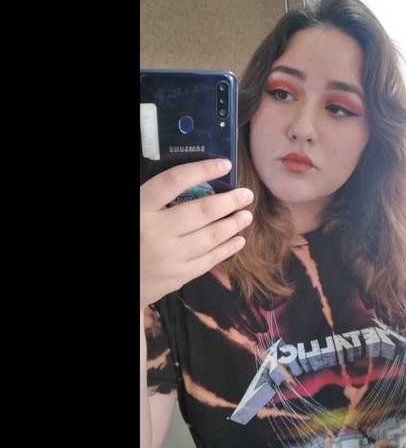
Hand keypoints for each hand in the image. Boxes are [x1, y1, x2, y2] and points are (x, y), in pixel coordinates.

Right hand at [140, 159, 252, 308]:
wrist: (117, 282)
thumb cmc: (129, 236)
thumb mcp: (133, 209)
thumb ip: (154, 196)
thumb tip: (191, 178)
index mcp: (140, 209)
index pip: (174, 182)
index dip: (202, 170)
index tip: (224, 165)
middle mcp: (157, 232)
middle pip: (201, 211)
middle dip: (229, 201)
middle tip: (247, 195)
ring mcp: (170, 256)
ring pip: (211, 236)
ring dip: (233, 224)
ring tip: (246, 216)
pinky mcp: (179, 276)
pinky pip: (210, 260)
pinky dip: (228, 249)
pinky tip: (239, 240)